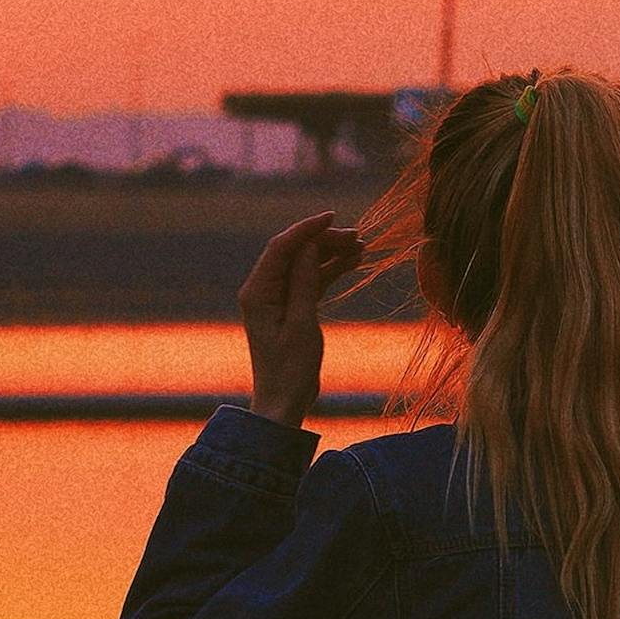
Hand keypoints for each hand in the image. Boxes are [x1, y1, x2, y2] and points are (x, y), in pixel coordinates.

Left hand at [238, 212, 363, 425]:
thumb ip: (304, 281)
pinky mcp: (291, 306)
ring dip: (331, 253)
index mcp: (258, 291)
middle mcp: (264, 289)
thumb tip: (309, 244)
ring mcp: (277, 297)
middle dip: (324, 240)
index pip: (281, 247)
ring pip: (305, 263)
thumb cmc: (290, 369)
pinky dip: (331, 270)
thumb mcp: (302, 324)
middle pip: (294, 251)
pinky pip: (311, 280)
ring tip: (362, 247)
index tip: (333, 216)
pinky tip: (354, 261)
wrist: (284, 402)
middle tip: (357, 237)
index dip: (307, 229)